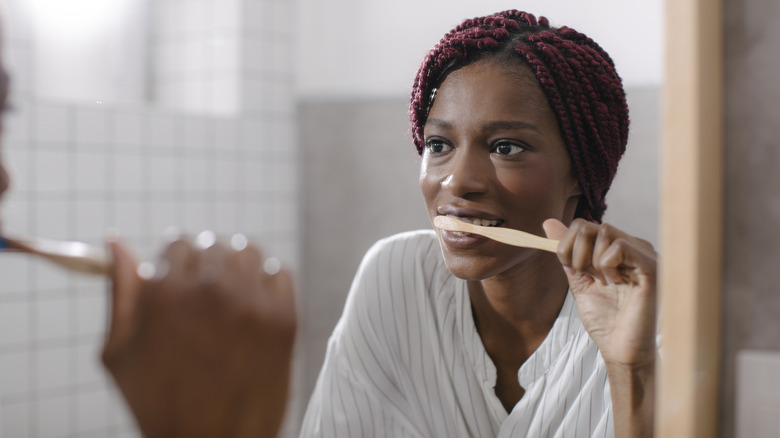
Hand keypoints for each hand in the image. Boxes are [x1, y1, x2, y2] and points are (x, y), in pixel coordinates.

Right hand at [102, 234, 296, 437]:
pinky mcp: (284, 318)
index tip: (179, 280)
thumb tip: (116, 243)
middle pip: (213, 244)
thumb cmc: (160, 405)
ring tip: (230, 295)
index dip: (175, 262)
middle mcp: (212, 290)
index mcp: (167, 293)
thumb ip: (120, 292)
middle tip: (204, 295)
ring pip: (248, 252)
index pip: (178, 242)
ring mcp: (253, 303)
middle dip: (205, 264)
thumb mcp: (120, 354)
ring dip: (237, 266)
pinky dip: (267, 281)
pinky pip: (279, 272)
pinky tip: (255, 305)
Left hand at [543, 218, 656, 367]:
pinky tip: (617, 283)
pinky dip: (607, 265)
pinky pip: (620, 246)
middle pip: (591, 225)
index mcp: (617, 249)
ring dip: (592, 260)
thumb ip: (567, 252)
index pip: (583, 225)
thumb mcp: (579, 280)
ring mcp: (644, 255)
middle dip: (576, 252)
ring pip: (604, 231)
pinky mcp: (651, 266)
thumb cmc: (605, 319)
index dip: (567, 245)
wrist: (620, 348)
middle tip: (587, 276)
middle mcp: (633, 247)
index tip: (572, 269)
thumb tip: (548, 222)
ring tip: (604, 282)